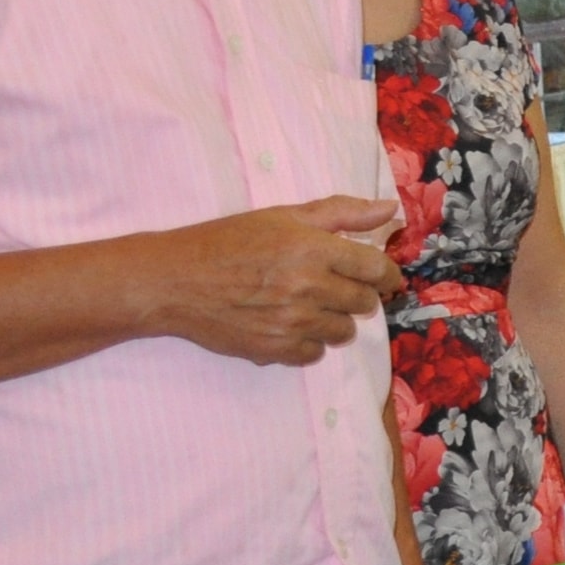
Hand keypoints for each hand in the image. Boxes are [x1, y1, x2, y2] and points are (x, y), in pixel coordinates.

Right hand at [146, 197, 404, 366]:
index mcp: (314, 249)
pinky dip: (307, 342)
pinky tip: (287, 324)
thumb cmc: (228, 241)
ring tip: (308, 304)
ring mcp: (291, 322)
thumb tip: (389, 210)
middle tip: (334, 286)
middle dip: (357, 295)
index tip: (382, 277)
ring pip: (342, 331)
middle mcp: (308, 287)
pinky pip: (314, 353)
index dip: (386, 274)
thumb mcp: (284, 215)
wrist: (175, 281)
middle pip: (365, 303)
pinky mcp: (273, 350)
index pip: (376, 268)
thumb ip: (342, 212)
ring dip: (334, 320)